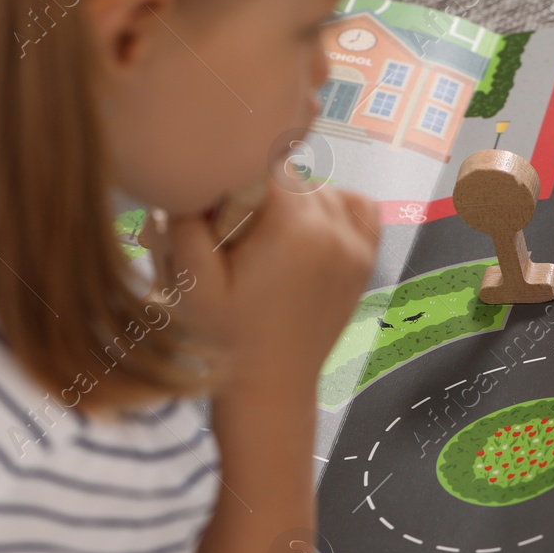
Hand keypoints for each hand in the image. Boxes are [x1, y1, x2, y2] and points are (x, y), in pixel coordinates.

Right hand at [146, 178, 380, 393]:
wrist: (271, 387)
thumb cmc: (224, 338)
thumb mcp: (191, 282)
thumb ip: (187, 220)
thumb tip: (196, 178)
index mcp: (293, 229)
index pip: (262, 165)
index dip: (234, 184)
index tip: (222, 221)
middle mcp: (334, 230)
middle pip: (291, 175)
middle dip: (261, 195)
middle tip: (240, 239)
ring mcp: (356, 245)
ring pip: (320, 188)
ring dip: (293, 203)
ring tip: (268, 244)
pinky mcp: (365, 260)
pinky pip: (358, 207)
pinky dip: (334, 209)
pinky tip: (307, 234)